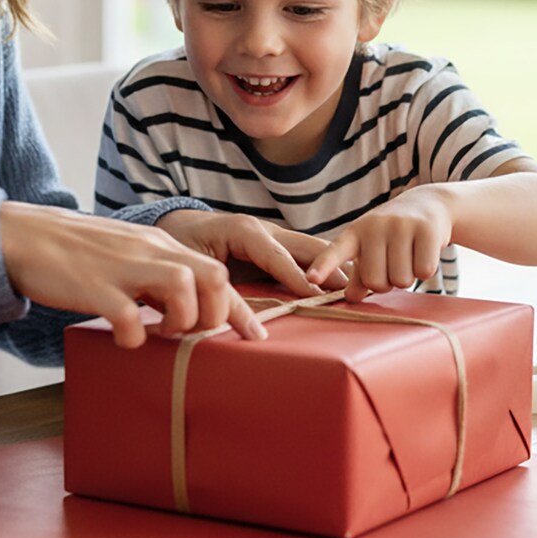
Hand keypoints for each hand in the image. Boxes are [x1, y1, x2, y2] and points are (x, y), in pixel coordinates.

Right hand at [0, 202, 268, 348]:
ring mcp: (123, 267)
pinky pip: (129, 316)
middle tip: (190, 333)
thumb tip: (180, 307)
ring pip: (183, 287)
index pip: (216, 272)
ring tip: (160, 333)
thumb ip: (153, 274)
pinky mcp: (94, 286)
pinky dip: (134, 336)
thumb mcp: (125, 254)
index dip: (240, 309)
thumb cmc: (73, 253)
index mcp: (158, 244)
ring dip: (181, 321)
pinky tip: (123, 338)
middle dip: (214, 314)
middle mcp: (149, 251)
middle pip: (213, 276)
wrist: (22, 237)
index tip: (254, 337)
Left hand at [156, 211, 345, 293]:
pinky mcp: (278, 247)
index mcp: (244, 231)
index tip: (316, 295)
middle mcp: (265, 230)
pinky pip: (306, 256)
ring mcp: (274, 236)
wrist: (178, 226)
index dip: (297, 276)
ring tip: (358, 289)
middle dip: (330, 267)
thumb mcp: (191, 262)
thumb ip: (213, 284)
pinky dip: (325, 268)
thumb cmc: (181, 245)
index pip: (277, 256)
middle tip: (355, 290)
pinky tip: (342, 286)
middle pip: (306, 247)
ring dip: (333, 267)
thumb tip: (232, 311)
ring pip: (312, 250)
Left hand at [306, 185, 453, 301]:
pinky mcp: (426, 230)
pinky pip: (424, 272)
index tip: (311, 278)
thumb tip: (351, 297)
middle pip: (375, 281)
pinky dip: (426, 271)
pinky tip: (424, 252)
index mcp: (354, 234)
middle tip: (393, 265)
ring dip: (408, 277)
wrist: (428, 203)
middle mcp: (374, 227)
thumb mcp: (370, 248)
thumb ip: (359, 275)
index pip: (335, 252)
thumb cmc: (392, 234)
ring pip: (401, 280)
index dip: (324, 266)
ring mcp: (400, 226)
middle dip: (387, 283)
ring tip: (409, 255)